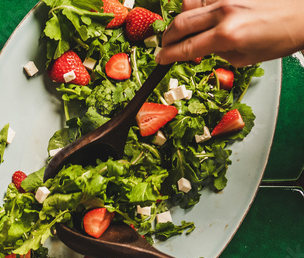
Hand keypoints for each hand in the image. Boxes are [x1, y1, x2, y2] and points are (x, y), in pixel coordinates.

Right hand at [158, 0, 303, 66]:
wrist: (301, 15)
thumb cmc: (279, 37)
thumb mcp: (245, 58)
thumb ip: (219, 52)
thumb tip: (203, 48)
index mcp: (226, 35)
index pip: (186, 48)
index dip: (168, 56)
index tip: (161, 59)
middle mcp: (224, 12)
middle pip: (180, 22)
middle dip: (168, 37)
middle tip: (165, 45)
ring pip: (189, 3)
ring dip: (182, 18)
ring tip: (183, 29)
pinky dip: (198, 5)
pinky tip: (201, 15)